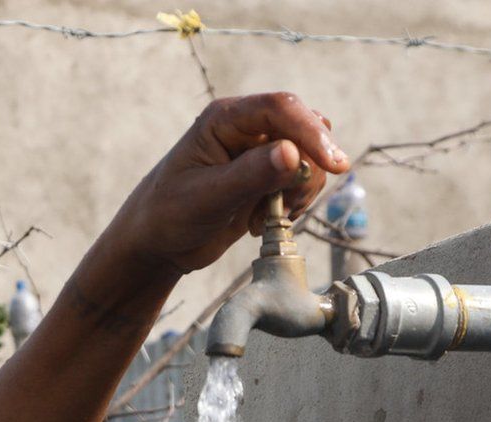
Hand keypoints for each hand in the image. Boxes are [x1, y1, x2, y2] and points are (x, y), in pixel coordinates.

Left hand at [112, 92, 350, 277]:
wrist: (157, 244)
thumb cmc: (168, 215)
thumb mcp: (206, 198)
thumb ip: (249, 175)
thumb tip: (292, 153)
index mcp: (225, 119)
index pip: (281, 108)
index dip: (311, 133)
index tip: (333, 165)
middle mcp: (247, 127)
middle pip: (305, 128)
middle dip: (309, 167)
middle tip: (289, 204)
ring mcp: (260, 151)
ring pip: (310, 156)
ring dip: (301, 189)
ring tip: (265, 217)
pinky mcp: (268, 176)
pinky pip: (303, 179)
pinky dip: (295, 202)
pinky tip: (262, 221)